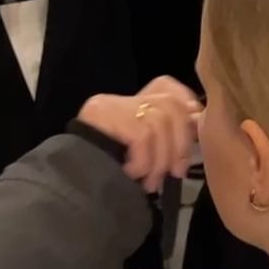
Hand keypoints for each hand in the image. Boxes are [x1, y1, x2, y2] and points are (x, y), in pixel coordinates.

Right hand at [78, 77, 201, 191]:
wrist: (70, 181)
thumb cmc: (107, 174)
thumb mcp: (141, 155)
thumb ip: (164, 137)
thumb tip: (197, 124)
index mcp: (128, 105)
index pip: (165, 85)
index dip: (185, 101)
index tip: (194, 125)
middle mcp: (120, 100)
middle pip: (169, 106)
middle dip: (180, 142)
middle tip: (176, 172)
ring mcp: (112, 106)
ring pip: (159, 123)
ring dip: (160, 160)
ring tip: (151, 182)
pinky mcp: (107, 115)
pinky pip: (142, 136)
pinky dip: (143, 160)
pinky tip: (133, 174)